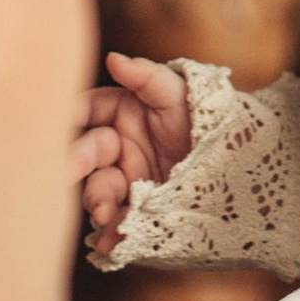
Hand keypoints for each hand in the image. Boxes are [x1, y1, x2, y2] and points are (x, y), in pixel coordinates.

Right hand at [74, 52, 193, 260]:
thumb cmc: (206, 119)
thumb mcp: (180, 94)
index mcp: (122, 114)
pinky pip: (120, 223)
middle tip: (67, 172)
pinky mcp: (139, 211)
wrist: (241, 165)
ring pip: (98, 191)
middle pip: (86, 154)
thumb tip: (113, 58)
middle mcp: (118, 149)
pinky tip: (113, 242)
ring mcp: (127, 181)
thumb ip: (146, 76)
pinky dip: (113, 234)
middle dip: (75, 163)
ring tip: (106, 213)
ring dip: (97, 202)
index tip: (58, 122)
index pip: (86, 111)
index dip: (70, 116)